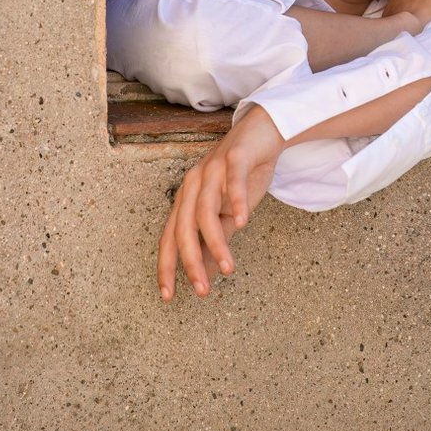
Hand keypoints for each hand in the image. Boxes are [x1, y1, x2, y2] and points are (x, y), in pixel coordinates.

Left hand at [157, 107, 284, 300]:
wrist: (263, 134)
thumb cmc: (243, 176)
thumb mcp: (228, 214)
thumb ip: (216, 240)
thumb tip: (204, 271)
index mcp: (187, 198)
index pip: (171, 237)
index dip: (167, 266)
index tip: (168, 296)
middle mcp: (193, 184)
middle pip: (183, 226)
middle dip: (189, 261)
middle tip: (201, 290)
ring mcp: (212, 170)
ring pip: (205, 210)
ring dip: (216, 241)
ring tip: (227, 268)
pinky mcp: (235, 158)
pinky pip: (232, 181)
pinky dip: (234, 201)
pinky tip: (243, 222)